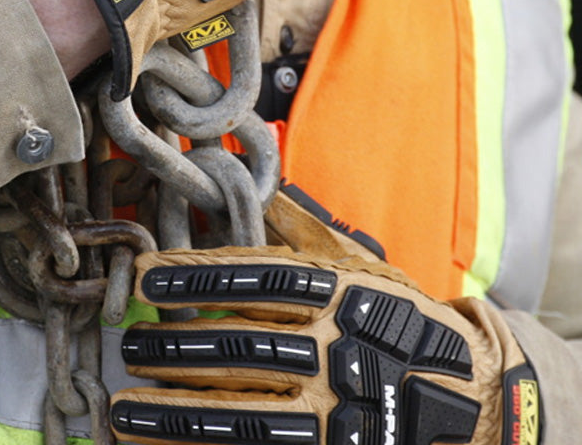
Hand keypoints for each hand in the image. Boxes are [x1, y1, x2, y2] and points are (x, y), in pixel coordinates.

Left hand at [110, 188, 540, 444]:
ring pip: (243, 410)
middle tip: (128, 347)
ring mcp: (335, 406)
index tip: (146, 275)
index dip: (195, 276)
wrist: (472, 392)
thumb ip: (303, 229)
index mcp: (336, 293)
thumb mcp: (360, 265)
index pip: (253, 278)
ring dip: (177, 412)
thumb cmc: (398, 318)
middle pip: (240, 346)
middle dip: (176, 348)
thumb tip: (257, 184)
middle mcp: (333, 348)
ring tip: (124, 409)